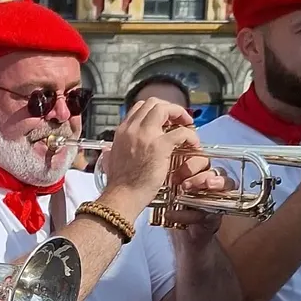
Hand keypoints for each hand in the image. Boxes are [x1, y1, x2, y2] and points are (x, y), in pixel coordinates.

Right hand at [102, 100, 213, 217]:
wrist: (122, 197)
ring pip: (165, 109)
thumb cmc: (120, 185)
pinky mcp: (160, 146)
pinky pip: (180, 132)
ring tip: (187, 126)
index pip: (140, 107)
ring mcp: (146, 135)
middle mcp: (132, 128)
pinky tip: (192, 144)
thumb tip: (108, 150)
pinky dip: (190, 136)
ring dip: (180, 115)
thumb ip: (112, 151)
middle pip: (154, 103)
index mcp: (122, 131)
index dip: (156, 110)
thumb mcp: (110, 161)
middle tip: (178, 120)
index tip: (165, 120)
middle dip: (169, 108)